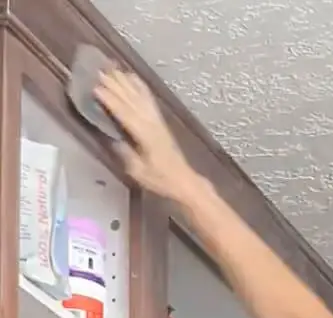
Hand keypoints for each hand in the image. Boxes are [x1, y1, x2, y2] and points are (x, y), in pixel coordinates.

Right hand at [95, 70, 195, 202]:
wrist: (182, 180)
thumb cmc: (160, 179)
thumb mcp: (138, 172)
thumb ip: (126, 154)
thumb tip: (114, 138)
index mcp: (145, 135)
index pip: (124, 113)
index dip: (110, 100)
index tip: (96, 88)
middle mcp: (151, 123)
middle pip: (131, 99)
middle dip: (115, 85)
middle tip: (99, 71)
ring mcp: (156, 119)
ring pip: (139, 95)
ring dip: (125, 81)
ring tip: (112, 68)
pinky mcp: (160, 120)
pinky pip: (149, 98)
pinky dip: (140, 86)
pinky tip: (133, 77)